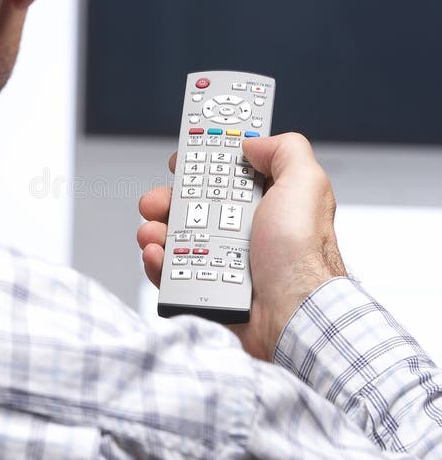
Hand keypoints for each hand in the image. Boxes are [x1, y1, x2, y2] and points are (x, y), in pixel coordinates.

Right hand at [138, 133, 346, 360]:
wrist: (294, 316)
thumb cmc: (303, 258)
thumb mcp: (306, 184)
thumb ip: (285, 151)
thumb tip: (254, 142)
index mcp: (267, 205)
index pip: (229, 176)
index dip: (204, 163)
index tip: (183, 158)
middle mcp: (247, 232)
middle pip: (194, 206)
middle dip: (170, 198)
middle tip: (159, 198)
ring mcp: (226, 262)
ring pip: (178, 240)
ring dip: (158, 230)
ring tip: (154, 231)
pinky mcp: (209, 291)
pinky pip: (173, 275)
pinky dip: (161, 264)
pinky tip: (159, 256)